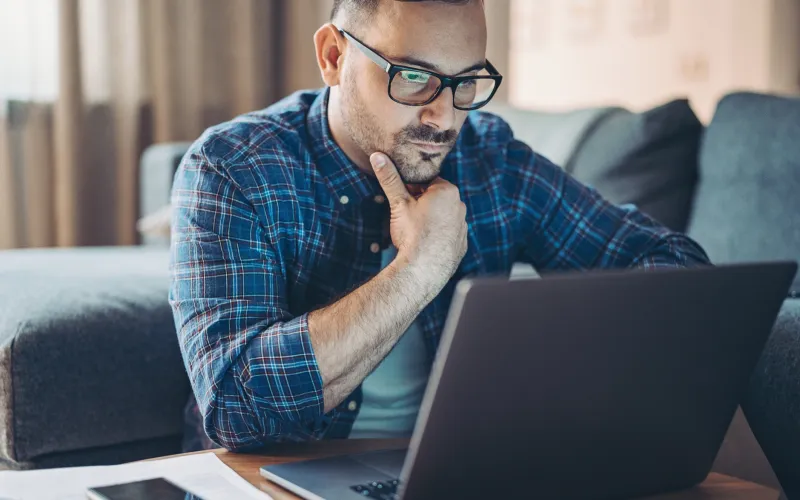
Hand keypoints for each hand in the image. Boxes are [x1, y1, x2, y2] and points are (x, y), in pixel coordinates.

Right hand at [370, 152, 467, 285]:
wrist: (423, 269)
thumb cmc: (412, 233)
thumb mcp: (399, 203)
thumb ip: (390, 178)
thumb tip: (378, 156)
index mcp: (447, 191)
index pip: (427, 182)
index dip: (412, 190)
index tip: (402, 200)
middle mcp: (460, 206)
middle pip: (436, 198)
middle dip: (421, 204)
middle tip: (406, 217)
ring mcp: (463, 226)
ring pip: (443, 216)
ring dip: (430, 220)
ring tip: (415, 232)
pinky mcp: (461, 244)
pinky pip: (448, 234)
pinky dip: (438, 236)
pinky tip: (425, 243)